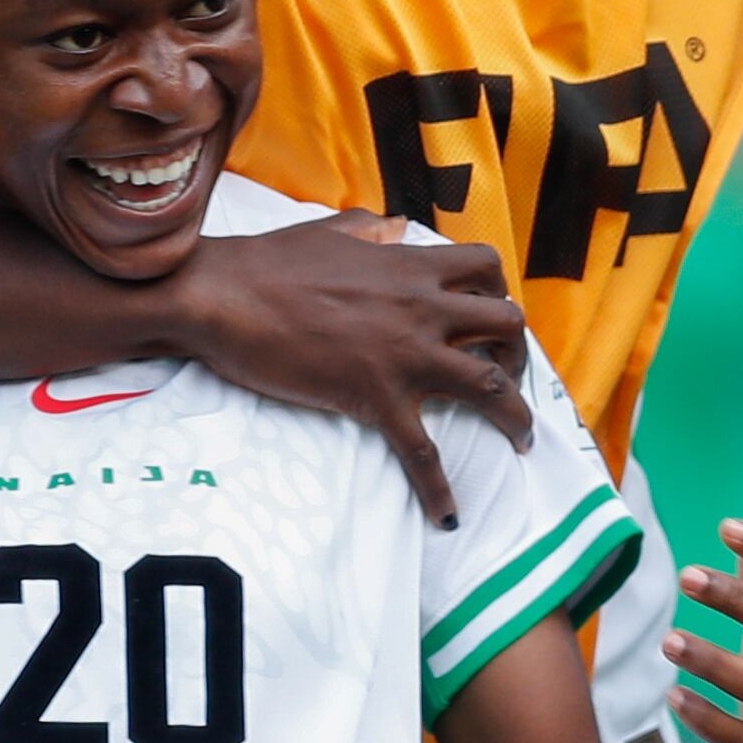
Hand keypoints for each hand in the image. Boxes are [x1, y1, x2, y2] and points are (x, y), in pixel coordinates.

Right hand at [185, 212, 533, 524]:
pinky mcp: (376, 397)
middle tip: (506, 374)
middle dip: (518, 351)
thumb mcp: (332, 232)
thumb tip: (394, 228)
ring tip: (519, 439)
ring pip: (491, 387)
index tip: (490, 314)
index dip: (499, 290)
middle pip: (508, 324)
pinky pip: (422, 451)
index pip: (486, 267)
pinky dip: (439, 488)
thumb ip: (372, 231)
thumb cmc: (268, 263)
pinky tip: (447, 514)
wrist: (224, 296)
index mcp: (412, 267)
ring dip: (516, 416)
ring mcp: (405, 355)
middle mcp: (423, 308)